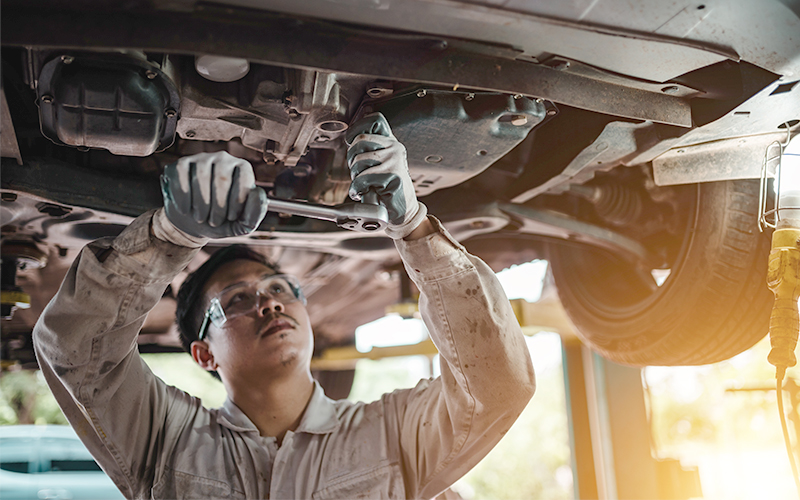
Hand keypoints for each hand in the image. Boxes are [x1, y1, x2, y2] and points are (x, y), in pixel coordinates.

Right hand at [159, 151, 267, 240]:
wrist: (193, 224)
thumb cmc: (221, 221)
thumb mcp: (242, 224)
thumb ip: (255, 212)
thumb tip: (258, 192)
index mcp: (243, 169)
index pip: (243, 179)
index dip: (237, 202)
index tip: (231, 217)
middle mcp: (224, 159)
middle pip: (221, 179)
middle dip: (218, 208)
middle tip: (214, 222)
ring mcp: (201, 159)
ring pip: (201, 177)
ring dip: (200, 205)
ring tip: (201, 217)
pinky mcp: (181, 164)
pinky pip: (181, 176)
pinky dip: (182, 198)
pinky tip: (186, 209)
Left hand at [346, 113, 425, 238]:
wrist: (403, 211)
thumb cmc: (388, 189)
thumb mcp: (380, 164)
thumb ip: (369, 150)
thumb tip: (351, 139)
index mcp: (391, 142)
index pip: (375, 120)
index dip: (357, 128)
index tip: (351, 141)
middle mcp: (394, 148)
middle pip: (360, 141)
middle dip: (351, 159)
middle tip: (357, 172)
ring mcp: (394, 161)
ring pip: (359, 160)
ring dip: (355, 176)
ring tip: (362, 184)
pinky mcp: (392, 176)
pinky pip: (363, 178)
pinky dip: (357, 189)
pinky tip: (361, 192)